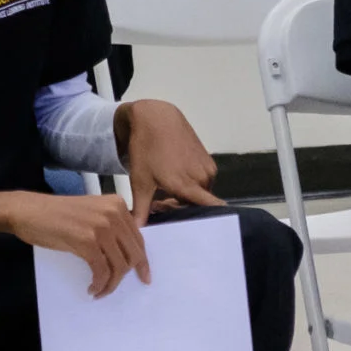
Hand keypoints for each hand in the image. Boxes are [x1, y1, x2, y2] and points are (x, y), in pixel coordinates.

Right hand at [0, 191, 150, 296]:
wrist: (28, 210)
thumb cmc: (56, 214)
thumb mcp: (91, 214)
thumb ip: (110, 226)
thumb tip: (124, 253)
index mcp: (118, 205)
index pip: (138, 238)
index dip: (142, 261)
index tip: (143, 276)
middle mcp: (114, 214)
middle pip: (133, 253)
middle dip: (128, 275)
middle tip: (118, 288)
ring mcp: (101, 227)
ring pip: (119, 265)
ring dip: (111, 284)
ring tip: (100, 291)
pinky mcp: (86, 241)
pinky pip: (102, 270)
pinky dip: (100, 284)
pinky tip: (92, 288)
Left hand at [119, 98, 222, 223]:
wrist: (156, 118)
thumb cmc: (146, 150)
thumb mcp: (139, 182)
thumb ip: (141, 209)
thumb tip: (137, 232)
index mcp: (188, 186)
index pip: (213, 208)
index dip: (206, 221)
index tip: (193, 228)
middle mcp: (203, 178)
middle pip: (200, 204)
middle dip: (183, 208)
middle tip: (160, 206)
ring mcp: (207, 167)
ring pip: (201, 191)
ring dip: (186, 196)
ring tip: (164, 192)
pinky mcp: (207, 158)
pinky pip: (202, 179)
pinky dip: (190, 183)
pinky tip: (173, 179)